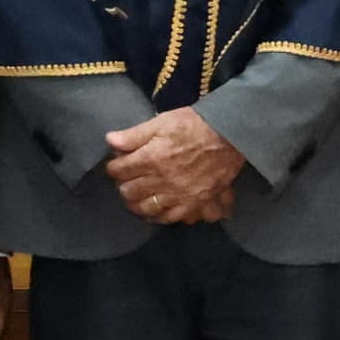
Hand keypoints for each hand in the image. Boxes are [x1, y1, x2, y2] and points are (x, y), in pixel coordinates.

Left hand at [103, 108, 246, 225]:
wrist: (229, 136)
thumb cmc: (194, 125)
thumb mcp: (162, 122)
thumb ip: (135, 134)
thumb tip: (110, 140)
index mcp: (151, 158)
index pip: (119, 170)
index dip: (114, 167)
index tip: (117, 165)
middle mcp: (161, 179)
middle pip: (129, 191)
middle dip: (123, 184)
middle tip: (126, 180)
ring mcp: (177, 194)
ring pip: (145, 207)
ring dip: (136, 203)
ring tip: (136, 197)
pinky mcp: (192, 203)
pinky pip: (168, 218)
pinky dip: (157, 216)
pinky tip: (154, 210)